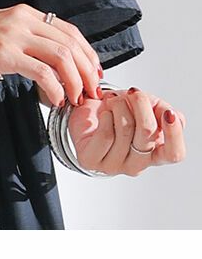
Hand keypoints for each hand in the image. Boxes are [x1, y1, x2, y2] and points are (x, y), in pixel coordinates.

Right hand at [0, 3, 100, 105]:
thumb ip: (23, 38)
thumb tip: (47, 60)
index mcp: (23, 13)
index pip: (69, 31)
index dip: (88, 54)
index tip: (92, 74)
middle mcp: (22, 20)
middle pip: (71, 43)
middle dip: (88, 70)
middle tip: (92, 91)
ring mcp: (13, 36)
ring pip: (62, 56)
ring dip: (76, 81)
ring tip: (77, 98)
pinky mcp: (3, 54)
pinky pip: (42, 72)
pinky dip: (56, 88)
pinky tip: (56, 99)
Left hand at [68, 87, 186, 175]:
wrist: (84, 114)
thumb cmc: (116, 112)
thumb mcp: (143, 106)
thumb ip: (162, 110)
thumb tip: (173, 116)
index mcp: (154, 154)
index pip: (174, 153)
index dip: (174, 134)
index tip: (168, 113)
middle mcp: (137, 164)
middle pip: (148, 134)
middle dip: (141, 104)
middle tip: (132, 93)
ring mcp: (114, 165)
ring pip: (125, 130)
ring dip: (120, 106)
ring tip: (114, 100)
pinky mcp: (92, 160)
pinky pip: (105, 135)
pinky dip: (106, 116)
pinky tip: (104, 113)